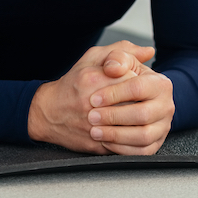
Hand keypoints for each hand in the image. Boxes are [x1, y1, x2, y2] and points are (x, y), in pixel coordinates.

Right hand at [28, 40, 173, 155]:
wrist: (48, 112)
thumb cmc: (73, 83)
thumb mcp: (94, 57)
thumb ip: (122, 52)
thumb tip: (149, 52)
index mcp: (93, 79)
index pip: (133, 81)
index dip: (140, 83)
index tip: (137, 83)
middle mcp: (92, 103)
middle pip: (135, 105)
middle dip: (143, 103)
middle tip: (142, 101)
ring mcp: (94, 126)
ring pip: (132, 128)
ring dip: (140, 123)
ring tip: (140, 116)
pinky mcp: (96, 145)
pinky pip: (124, 145)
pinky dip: (132, 140)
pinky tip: (133, 131)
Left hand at [87, 53, 174, 156]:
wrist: (114, 101)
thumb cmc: (113, 79)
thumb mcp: (113, 60)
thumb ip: (116, 55)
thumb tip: (114, 65)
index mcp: (160, 83)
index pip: (139, 88)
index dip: (114, 94)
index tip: (94, 98)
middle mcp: (165, 106)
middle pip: (142, 114)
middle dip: (113, 117)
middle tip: (92, 116)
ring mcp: (162, 127)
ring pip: (143, 136)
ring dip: (116, 135)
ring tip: (95, 131)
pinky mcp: (154, 144)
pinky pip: (141, 152)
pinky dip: (121, 148)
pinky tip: (105, 141)